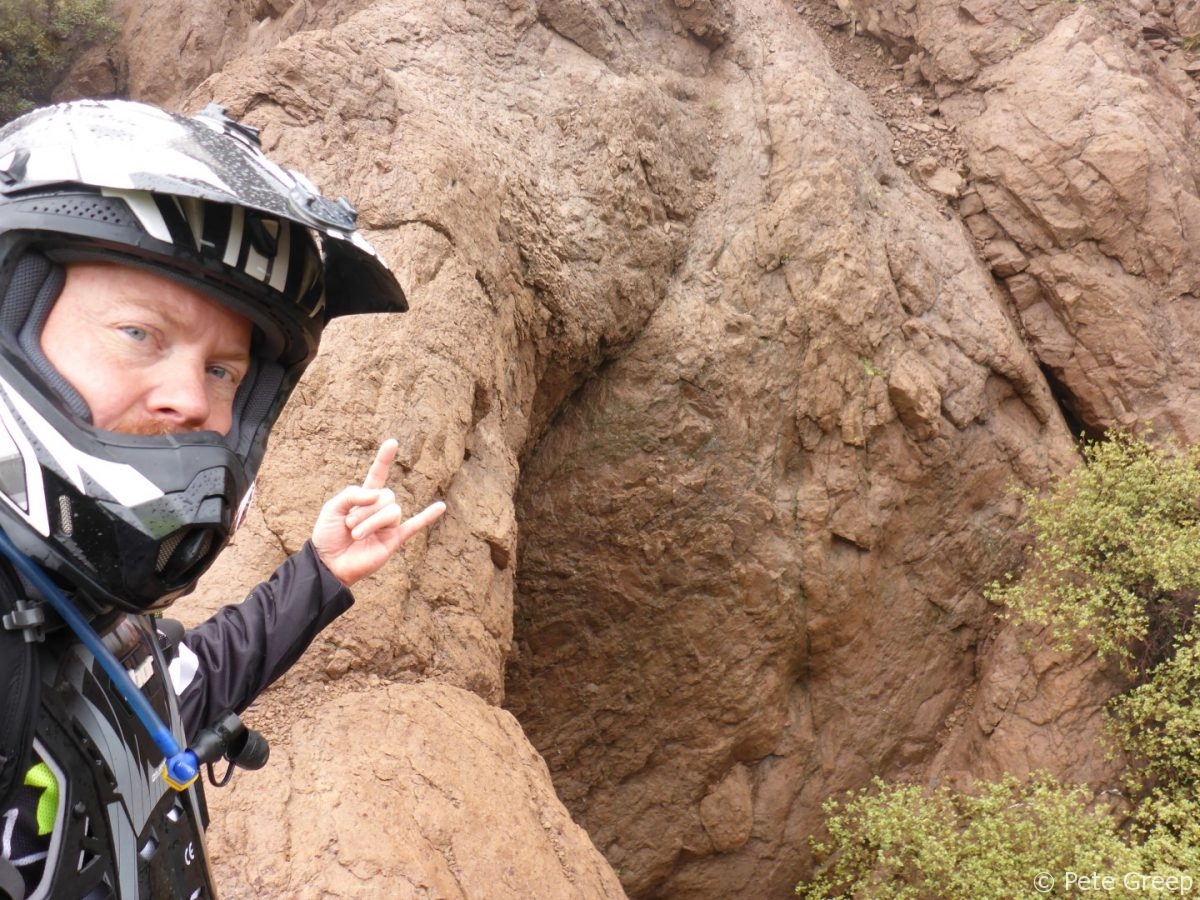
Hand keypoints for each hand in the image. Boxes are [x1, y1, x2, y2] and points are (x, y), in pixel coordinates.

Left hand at [310, 438, 445, 586]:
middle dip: (365, 509)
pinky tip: (441, 506)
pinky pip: (415, 526)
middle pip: (386, 496)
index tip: (392, 443)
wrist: (329, 564)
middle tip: (349, 525)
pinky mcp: (394, 540)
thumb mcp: (333, 507)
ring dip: (371, 522)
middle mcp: (379, 509)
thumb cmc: (328, 536)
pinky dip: (428, 516)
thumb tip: (378, 495)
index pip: (377, 475)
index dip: (384, 459)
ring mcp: (388, 525)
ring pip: (392, 511)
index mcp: (364, 498)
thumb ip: (353, 494)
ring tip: (356, 535)